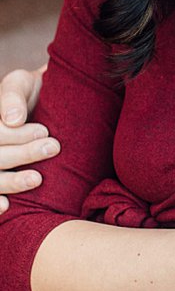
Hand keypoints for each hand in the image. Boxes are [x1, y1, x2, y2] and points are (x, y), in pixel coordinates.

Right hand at [0, 67, 52, 204]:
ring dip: (12, 182)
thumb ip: (12, 96)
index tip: (44, 131)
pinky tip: (7, 206)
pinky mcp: (0, 178)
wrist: (46, 101)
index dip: (16, 136)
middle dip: (22, 154)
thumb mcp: (20, 84)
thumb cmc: (30, 91)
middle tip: (53, 147)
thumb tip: (13, 120)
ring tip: (37, 178)